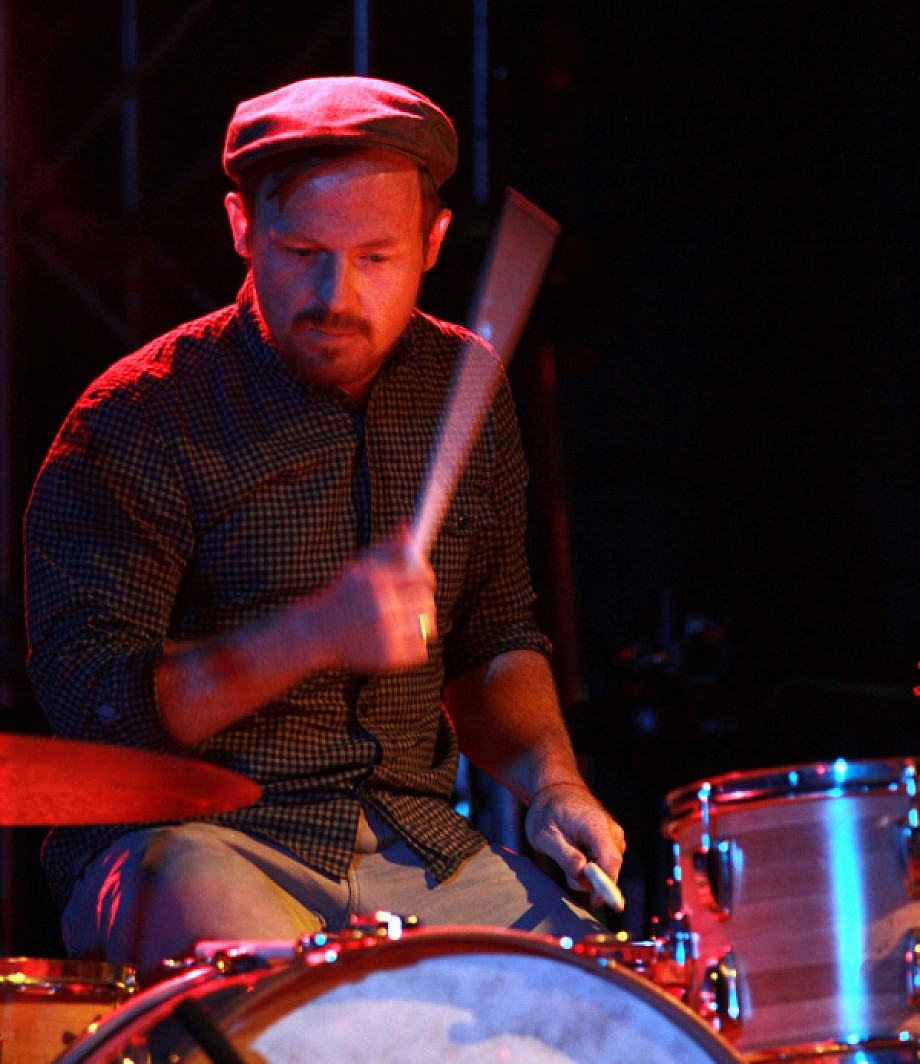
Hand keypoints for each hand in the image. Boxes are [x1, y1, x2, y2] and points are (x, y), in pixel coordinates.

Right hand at [312, 529, 436, 672]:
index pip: (420, 576)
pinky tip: (397, 638)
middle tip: (412, 602)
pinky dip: (414, 645)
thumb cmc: (341, 595)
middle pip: (427, 601)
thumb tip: (408, 527)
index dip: (425, 576)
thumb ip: (388, 547)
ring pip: (427, 626)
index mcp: (376, 582)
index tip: (422, 580)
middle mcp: (382, 608)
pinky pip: (420, 650)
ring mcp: (386, 635)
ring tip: (403, 621)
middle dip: (422, 600)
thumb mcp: (361, 566)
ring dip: (419, 623)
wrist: (316, 632)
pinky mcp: (388, 657)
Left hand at [524, 782, 625, 908]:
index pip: (611, 861)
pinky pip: (604, 865)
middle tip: (564, 862)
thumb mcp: (544, 834)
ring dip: (587, 872)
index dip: (606, 886)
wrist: (556, 790)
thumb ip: (564, 855)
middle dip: (589, 879)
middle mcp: (612, 831)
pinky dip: (589, 867)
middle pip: (611, 869)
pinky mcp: (612, 842)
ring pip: (607, 870)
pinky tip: (575, 852)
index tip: (595, 902)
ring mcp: (614, 837)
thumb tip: (583, 873)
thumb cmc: (547, 811)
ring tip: (566, 852)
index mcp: (596, 825)